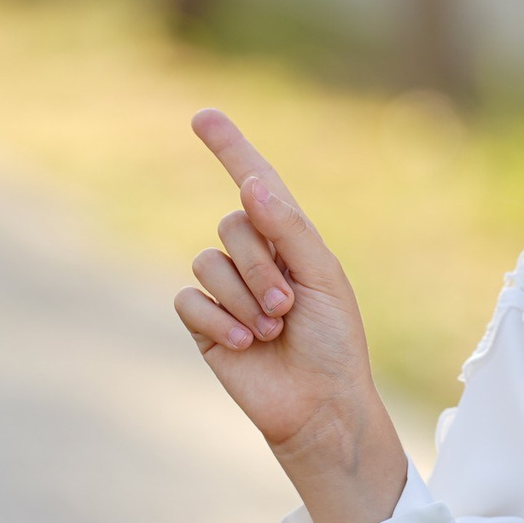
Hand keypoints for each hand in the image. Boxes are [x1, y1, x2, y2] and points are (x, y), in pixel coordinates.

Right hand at [174, 109, 403, 522]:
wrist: (320, 405)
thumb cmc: (334, 342)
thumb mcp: (323, 278)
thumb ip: (289, 229)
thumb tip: (252, 184)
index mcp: (290, 240)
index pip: (254, 184)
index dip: (230, 148)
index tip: (203, 116)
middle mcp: (255, 258)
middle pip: (232, 225)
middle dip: (261, 265)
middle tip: (289, 308)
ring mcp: (226, 290)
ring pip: (208, 261)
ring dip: (243, 297)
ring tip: (272, 330)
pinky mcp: (204, 324)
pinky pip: (189, 299)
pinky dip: (218, 321)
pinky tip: (245, 345)